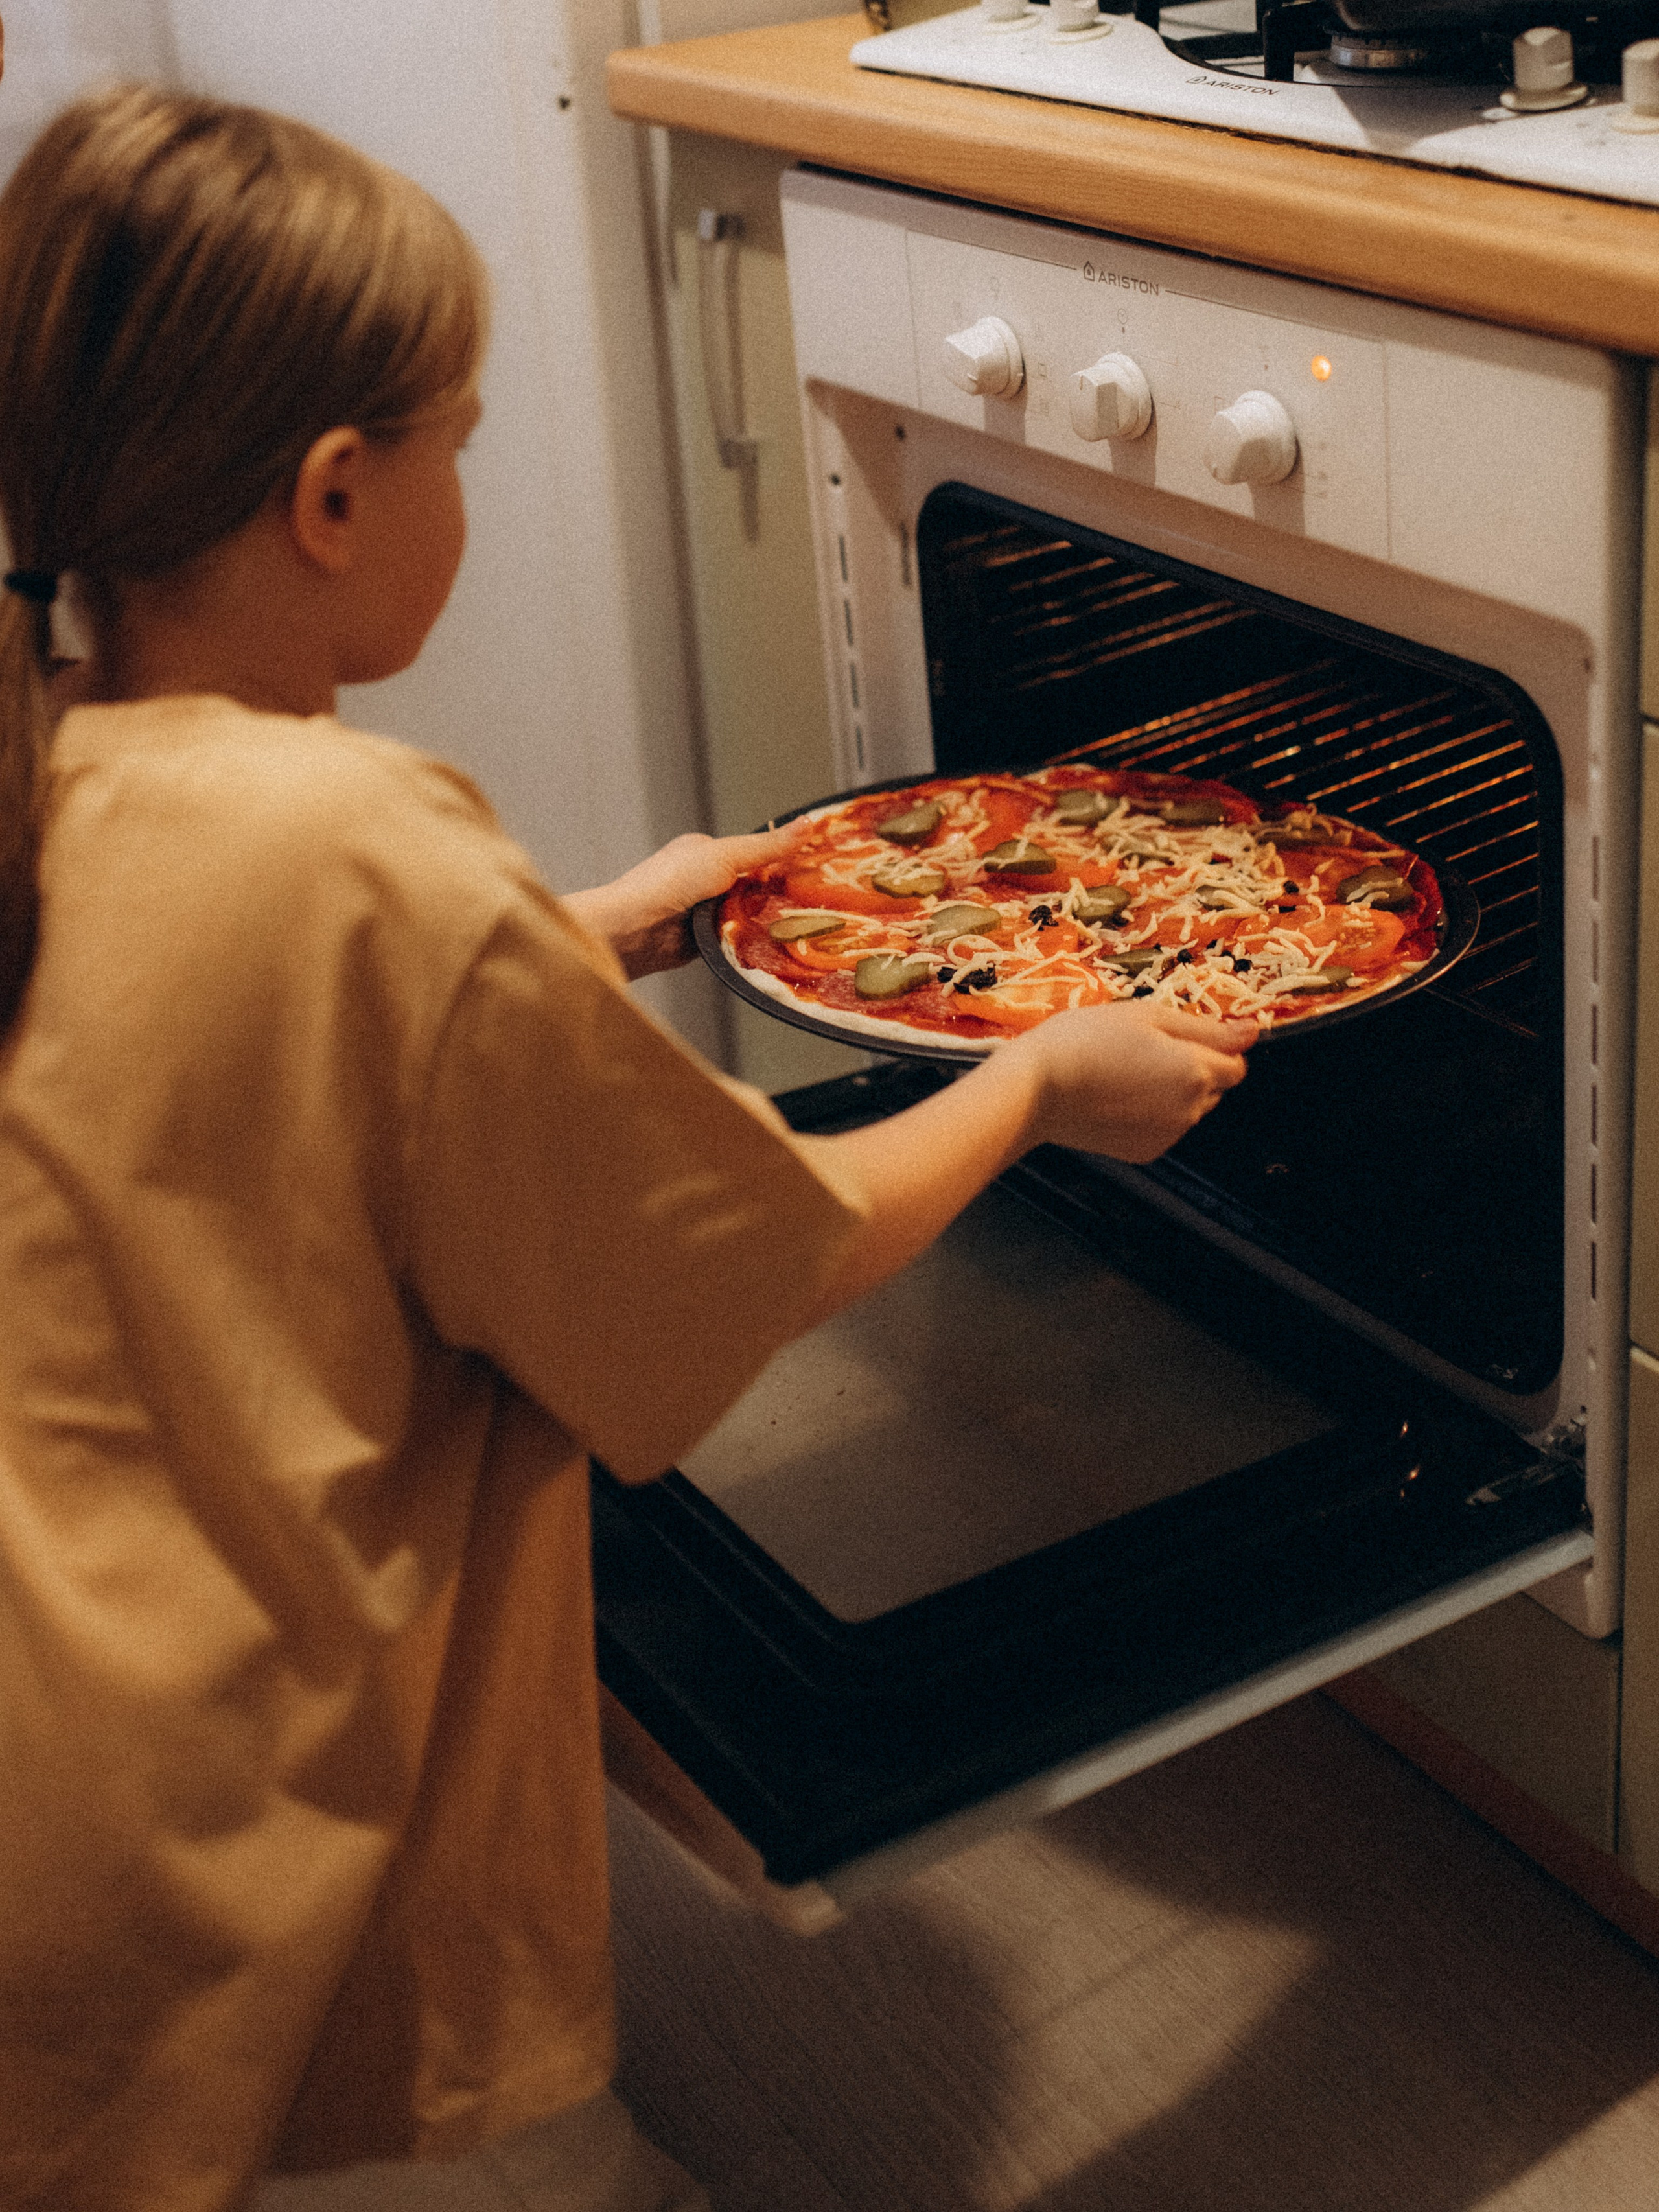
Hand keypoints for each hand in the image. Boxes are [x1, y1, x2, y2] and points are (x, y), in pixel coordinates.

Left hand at [565, 822, 802, 978]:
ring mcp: (704, 911)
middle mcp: (704, 880)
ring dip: (764, 921)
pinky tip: (770, 944)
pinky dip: (750, 942)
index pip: (754, 853)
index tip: (813, 869)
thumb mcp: (725, 856)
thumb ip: (766, 846)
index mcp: (706, 852)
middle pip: (754, 887)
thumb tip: (808, 824)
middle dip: (777, 895)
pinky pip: (736, 940)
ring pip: (748, 916)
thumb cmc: (669, 883)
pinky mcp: (703, 941)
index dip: (782, 860)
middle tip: (811, 902)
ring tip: (797, 925)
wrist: (635, 930)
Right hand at [1011, 999, 1256, 1162]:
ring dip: (1171, 1093)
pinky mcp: (1143, 1153)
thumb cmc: (1086, 1040)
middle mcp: (1190, 1111)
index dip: (1213, 1047)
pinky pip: (1163, 1129)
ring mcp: (1167, 1136)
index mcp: (1196, 1072)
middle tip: (1142, 1050)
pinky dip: (1149, 1115)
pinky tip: (1114, 1098)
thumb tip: (1254, 1032)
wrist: (1035, 1089)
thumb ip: (1207, 1028)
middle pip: (1213, 1087)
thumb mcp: (1148, 1016)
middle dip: (1192, 1069)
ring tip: (1123, 1074)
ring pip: (1188, 1110)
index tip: (1176, 1037)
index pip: (1236, 1063)